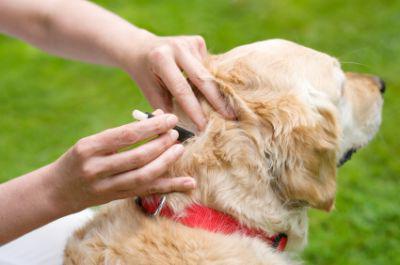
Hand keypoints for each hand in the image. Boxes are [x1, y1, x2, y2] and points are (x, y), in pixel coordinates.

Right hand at [46, 111, 194, 214]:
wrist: (57, 190)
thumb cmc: (79, 159)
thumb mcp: (92, 142)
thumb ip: (122, 133)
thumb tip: (158, 116)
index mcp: (89, 147)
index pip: (127, 135)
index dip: (152, 126)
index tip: (170, 118)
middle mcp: (96, 169)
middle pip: (138, 157)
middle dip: (161, 144)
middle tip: (176, 134)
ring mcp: (106, 187)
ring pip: (143, 176)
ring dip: (166, 163)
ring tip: (180, 150)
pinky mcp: (117, 198)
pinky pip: (147, 191)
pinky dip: (170, 186)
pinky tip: (189, 183)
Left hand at [123, 34, 234, 129]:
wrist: (141, 48)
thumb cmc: (146, 76)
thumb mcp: (150, 93)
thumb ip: (166, 110)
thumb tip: (182, 134)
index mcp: (161, 59)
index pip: (182, 89)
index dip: (194, 109)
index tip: (204, 126)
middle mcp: (177, 47)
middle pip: (202, 78)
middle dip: (217, 100)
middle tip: (230, 117)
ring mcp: (189, 42)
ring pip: (208, 73)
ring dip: (216, 91)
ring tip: (228, 109)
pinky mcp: (197, 41)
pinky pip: (208, 66)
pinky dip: (210, 79)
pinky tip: (210, 88)